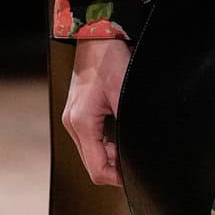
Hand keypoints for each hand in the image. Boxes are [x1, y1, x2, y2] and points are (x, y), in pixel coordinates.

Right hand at [62, 34, 130, 186]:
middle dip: (115, 167)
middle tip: (136, 160)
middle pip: (92, 164)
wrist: (97, 36)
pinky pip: (90, 139)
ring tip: (130, 146)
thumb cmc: (110, 60)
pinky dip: (105, 144)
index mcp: (82, 124)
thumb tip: (141, 149)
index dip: (117, 179)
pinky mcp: (77, 113)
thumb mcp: (125, 95)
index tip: (135, 176)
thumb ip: (130, 126)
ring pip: (91, 153)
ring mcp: (73, 119)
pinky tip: (120, 136)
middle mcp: (73, 124)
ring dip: (111, 155)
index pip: (97, 169)